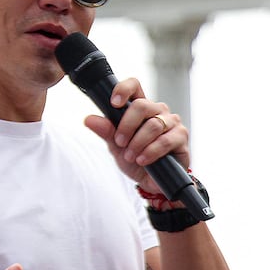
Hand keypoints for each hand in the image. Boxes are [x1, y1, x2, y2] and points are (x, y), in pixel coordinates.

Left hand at [82, 77, 188, 195]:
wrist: (152, 183)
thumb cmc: (136, 160)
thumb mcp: (116, 147)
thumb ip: (106, 131)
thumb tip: (89, 119)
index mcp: (141, 108)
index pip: (134, 86)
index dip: (124, 89)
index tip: (114, 103)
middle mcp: (157, 110)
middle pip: (142, 105)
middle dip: (127, 125)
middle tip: (120, 142)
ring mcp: (171, 122)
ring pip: (153, 124)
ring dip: (138, 142)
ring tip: (130, 156)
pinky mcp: (181, 136)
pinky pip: (165, 140)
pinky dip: (150, 152)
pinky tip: (143, 160)